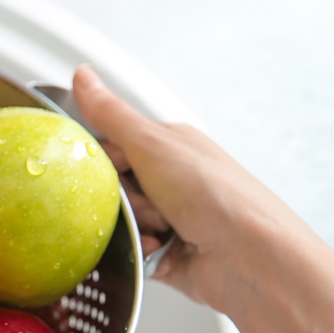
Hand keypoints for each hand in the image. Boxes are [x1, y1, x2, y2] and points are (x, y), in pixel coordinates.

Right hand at [73, 64, 311, 316]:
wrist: (250, 257)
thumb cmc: (217, 195)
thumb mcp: (153, 144)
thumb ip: (111, 114)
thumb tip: (83, 75)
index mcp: (167, 146)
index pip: (110, 146)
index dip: (100, 161)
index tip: (104, 169)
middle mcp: (168, 180)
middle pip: (110, 187)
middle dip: (118, 199)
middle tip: (143, 199)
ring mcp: (168, 217)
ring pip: (118, 221)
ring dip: (131, 228)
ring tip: (159, 228)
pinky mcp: (165, 253)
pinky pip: (129, 252)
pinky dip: (138, 252)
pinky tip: (158, 249)